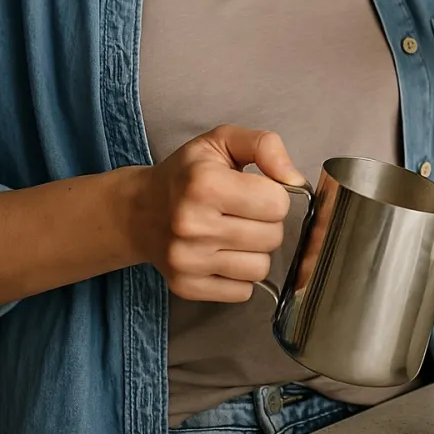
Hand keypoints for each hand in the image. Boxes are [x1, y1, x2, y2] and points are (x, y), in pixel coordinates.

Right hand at [128, 124, 305, 302]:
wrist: (139, 210)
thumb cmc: (186, 174)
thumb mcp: (223, 141)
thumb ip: (265, 146)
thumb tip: (295, 179)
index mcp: (204, 184)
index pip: (277, 203)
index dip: (273, 195)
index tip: (254, 191)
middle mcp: (192, 225)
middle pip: (272, 237)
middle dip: (266, 224)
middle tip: (242, 213)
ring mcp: (187, 260)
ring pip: (260, 269)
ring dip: (254, 252)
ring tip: (232, 234)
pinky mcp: (186, 286)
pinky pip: (242, 292)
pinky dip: (239, 276)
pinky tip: (222, 255)